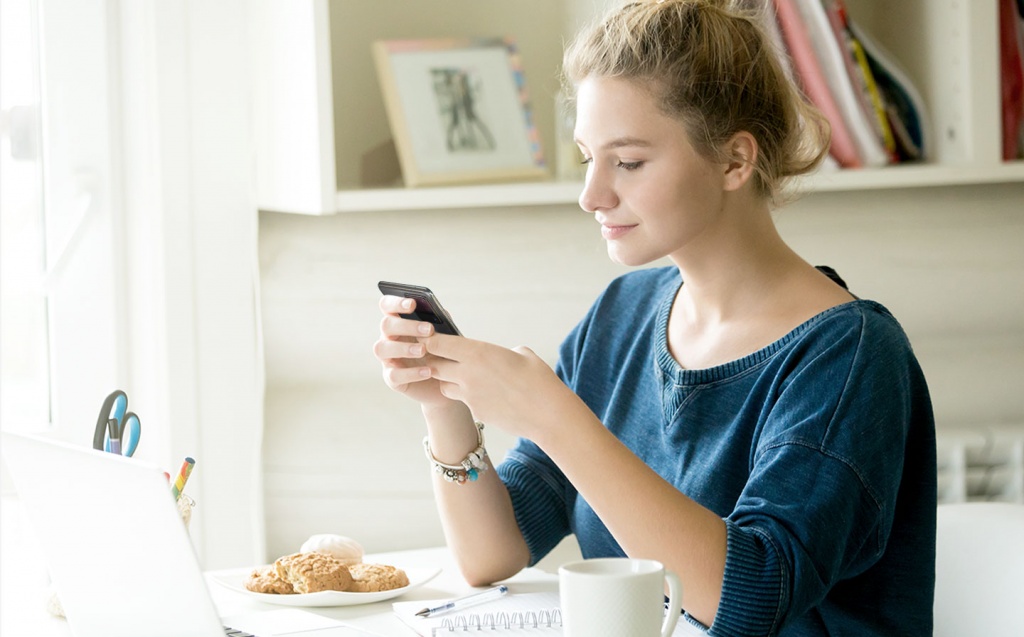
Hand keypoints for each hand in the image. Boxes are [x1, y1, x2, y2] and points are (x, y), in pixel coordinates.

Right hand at [373, 295, 458, 409]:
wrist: (447, 382)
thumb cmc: (443, 352)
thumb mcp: (445, 335)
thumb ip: (440, 322)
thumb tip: (439, 313)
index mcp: (399, 322)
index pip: (387, 306)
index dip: (396, 302)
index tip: (413, 304)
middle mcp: (388, 338)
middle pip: (386, 325)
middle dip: (406, 326)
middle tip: (428, 330)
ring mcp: (388, 359)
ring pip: (382, 349)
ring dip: (403, 348)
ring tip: (423, 351)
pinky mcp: (392, 379)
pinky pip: (394, 375)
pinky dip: (411, 373)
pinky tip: (428, 371)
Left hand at [423, 334, 576, 439]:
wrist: (547, 414)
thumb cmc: (539, 380)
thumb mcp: (523, 354)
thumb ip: (504, 352)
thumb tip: (503, 355)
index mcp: (478, 352)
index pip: (438, 344)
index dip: (430, 340)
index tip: (428, 338)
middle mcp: (468, 373)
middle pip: (434, 365)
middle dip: (434, 361)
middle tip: (440, 357)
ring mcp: (470, 395)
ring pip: (444, 386)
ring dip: (449, 380)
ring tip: (464, 377)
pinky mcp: (476, 412)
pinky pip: (463, 401)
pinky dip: (468, 397)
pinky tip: (486, 395)